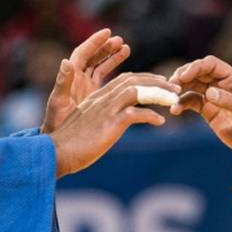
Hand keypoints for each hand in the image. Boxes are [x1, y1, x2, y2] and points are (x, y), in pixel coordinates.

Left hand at [42, 28, 129, 133]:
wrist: (59, 141)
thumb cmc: (56, 123)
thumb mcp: (59, 103)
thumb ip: (63, 83)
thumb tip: (65, 61)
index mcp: (70, 76)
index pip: (82, 53)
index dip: (94, 42)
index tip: (107, 32)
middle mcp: (78, 78)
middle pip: (93, 56)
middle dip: (106, 47)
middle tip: (120, 40)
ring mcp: (86, 86)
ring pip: (100, 66)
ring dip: (112, 57)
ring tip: (126, 48)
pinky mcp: (94, 96)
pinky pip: (105, 79)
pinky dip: (114, 72)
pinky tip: (127, 69)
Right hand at [48, 72, 176, 176]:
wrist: (55, 153)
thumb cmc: (70, 143)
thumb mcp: (88, 125)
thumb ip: (103, 117)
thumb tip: (116, 120)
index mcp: (97, 98)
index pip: (125, 79)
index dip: (145, 78)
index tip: (161, 82)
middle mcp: (102, 99)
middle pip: (134, 80)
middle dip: (157, 82)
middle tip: (176, 88)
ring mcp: (105, 110)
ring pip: (137, 91)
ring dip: (159, 94)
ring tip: (174, 100)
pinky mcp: (109, 124)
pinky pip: (135, 113)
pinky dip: (150, 115)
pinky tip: (160, 122)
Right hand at [169, 55, 231, 168]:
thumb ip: (228, 100)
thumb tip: (209, 92)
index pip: (210, 64)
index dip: (195, 67)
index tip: (183, 77)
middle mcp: (221, 84)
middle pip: (197, 73)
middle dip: (183, 76)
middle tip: (171, 86)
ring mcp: (214, 97)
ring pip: (191, 86)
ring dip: (179, 90)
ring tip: (169, 98)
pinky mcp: (208, 110)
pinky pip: (191, 102)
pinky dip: (181, 104)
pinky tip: (175, 111)